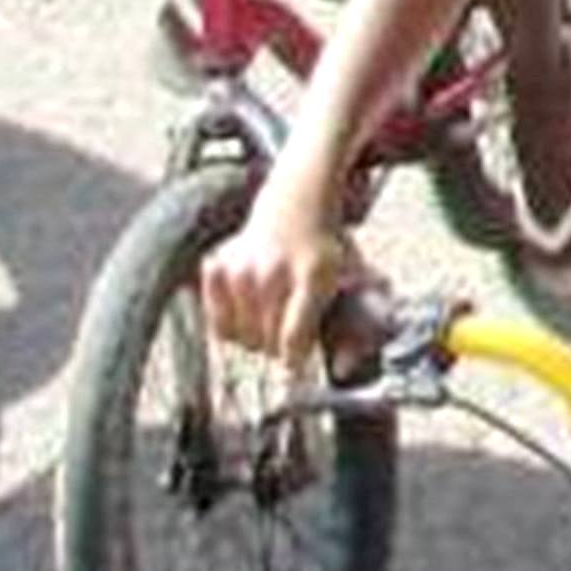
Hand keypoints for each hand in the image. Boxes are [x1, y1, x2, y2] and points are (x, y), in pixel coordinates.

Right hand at [198, 186, 366, 360]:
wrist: (296, 201)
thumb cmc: (325, 247)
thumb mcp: (354, 281)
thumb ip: (354, 330)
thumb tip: (341, 370)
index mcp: (312, 275)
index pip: (293, 339)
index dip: (295, 360)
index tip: (297, 363)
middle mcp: (273, 271)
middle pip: (266, 343)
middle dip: (279, 345)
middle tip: (290, 325)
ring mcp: (241, 268)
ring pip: (240, 337)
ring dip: (255, 336)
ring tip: (271, 313)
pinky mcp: (217, 264)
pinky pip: (216, 322)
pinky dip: (231, 321)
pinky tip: (249, 302)